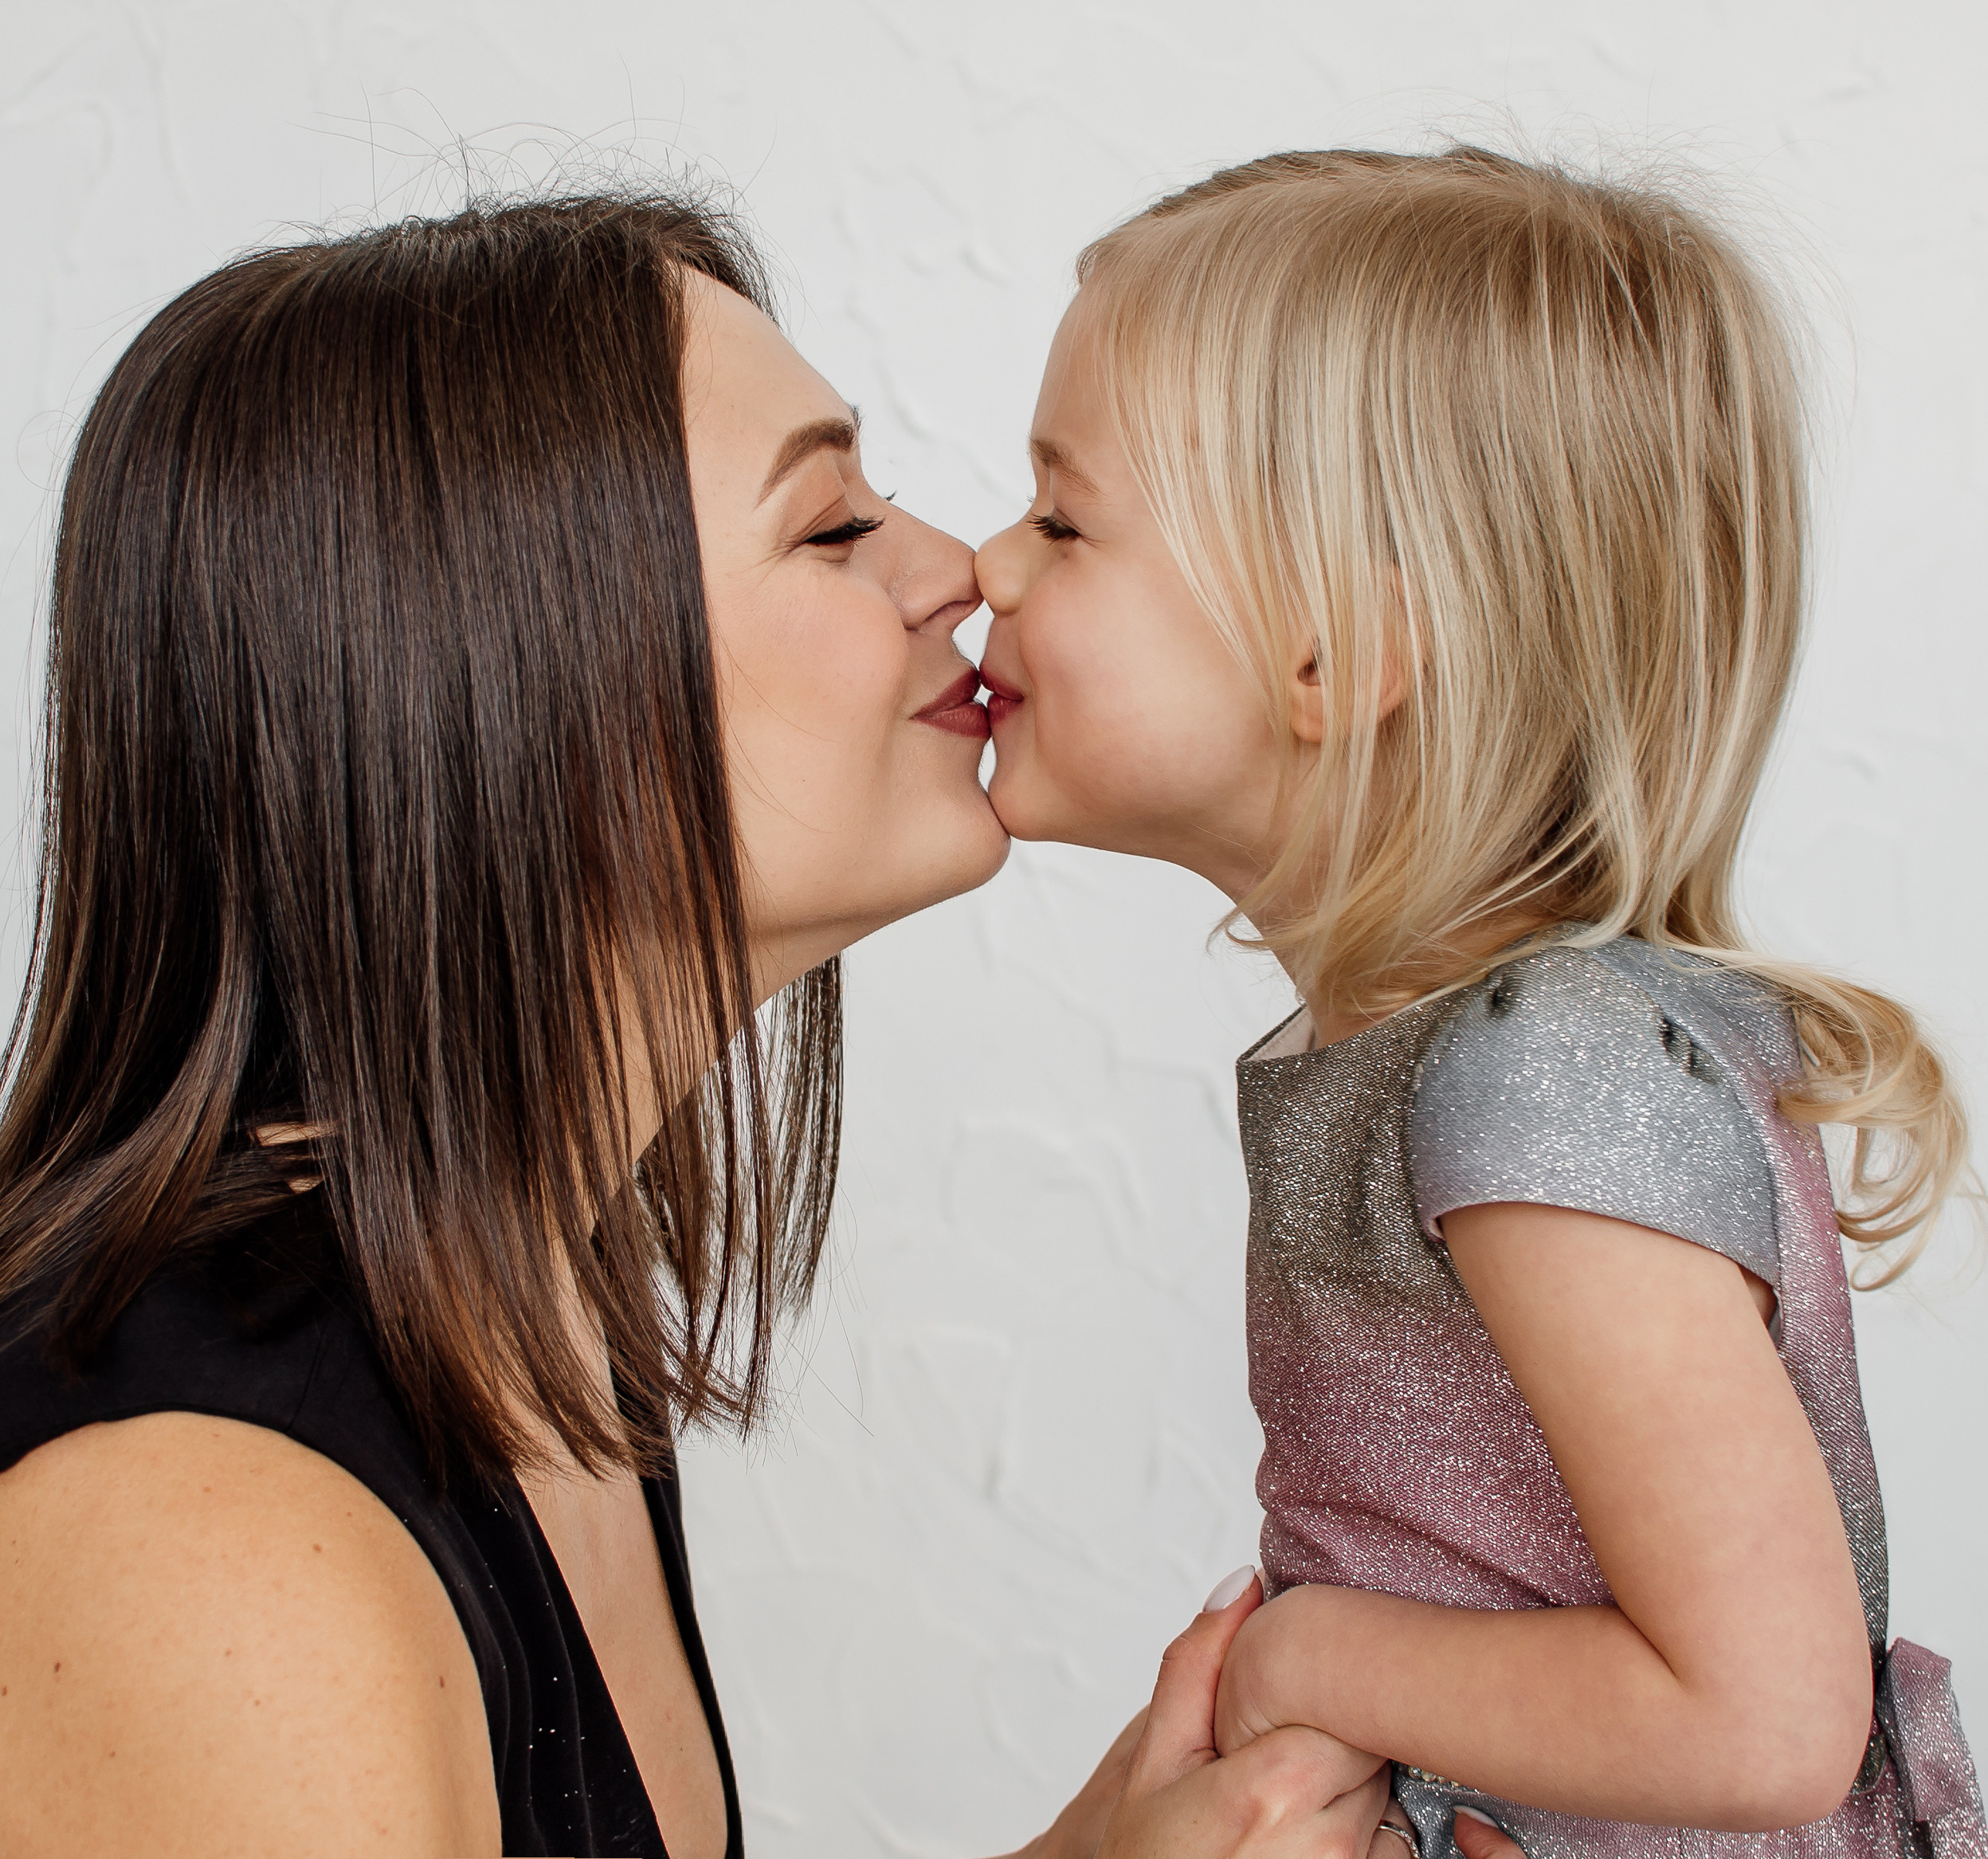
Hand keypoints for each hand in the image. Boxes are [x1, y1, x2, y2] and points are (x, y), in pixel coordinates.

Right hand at [1095, 1569, 1391, 1857]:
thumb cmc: (1148, 1855)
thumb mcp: (1156, 1756)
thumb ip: (1198, 1664)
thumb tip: (1245, 1584)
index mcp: (1271, 1787)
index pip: (1353, 1705)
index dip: (1326, 1700)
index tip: (1294, 1708)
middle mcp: (1325, 1841)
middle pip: (1376, 1752)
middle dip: (1340, 1743)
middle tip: (1286, 1756)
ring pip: (1391, 1804)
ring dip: (1356, 1796)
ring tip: (1296, 1808)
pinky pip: (1394, 1854)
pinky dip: (1367, 1843)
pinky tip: (1310, 1842)